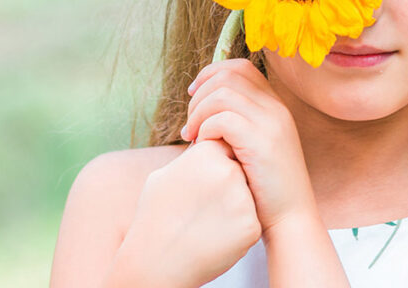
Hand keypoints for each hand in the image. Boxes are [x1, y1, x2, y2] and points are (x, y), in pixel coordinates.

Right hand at [109, 140, 260, 287]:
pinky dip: (236, 230)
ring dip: (233, 208)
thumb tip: (203, 145)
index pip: (226, 148)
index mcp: (206, 154)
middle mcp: (228, 171)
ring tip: (206, 222)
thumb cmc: (155, 218)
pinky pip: (249, 221)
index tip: (202, 185)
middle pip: (240, 172)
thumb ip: (190, 158)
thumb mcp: (163, 176)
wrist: (156, 263)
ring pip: (246, 197)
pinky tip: (214, 237)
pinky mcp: (252, 226)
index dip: (216, 167)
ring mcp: (243, 199)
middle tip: (204, 206)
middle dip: (228, 186)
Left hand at [182, 58, 315, 234]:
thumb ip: (237, 121)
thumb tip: (199, 103)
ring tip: (192, 137)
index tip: (193, 95)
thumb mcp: (253, 145)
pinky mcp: (262, 143)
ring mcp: (271, 123)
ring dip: (198, 113)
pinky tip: (203, 148)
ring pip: (222, 94)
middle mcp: (276, 108)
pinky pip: (222, 120)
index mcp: (275, 105)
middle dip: (199, 96)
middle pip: (228, 76)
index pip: (240, 67)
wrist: (290, 217)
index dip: (211, 74)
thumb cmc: (264, 186)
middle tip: (190, 125)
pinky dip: (205, 130)